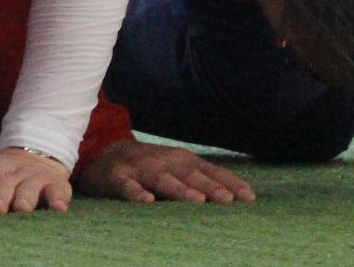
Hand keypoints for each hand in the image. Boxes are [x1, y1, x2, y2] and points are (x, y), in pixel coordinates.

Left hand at [0, 146, 70, 213]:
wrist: (30, 157)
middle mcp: (8, 176)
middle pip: (3, 187)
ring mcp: (32, 180)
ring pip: (29, 190)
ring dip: (25, 200)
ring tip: (22, 210)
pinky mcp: (55, 186)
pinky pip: (58, 193)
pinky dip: (59, 201)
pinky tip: (58, 210)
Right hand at [74, 140, 254, 204]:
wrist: (104, 153)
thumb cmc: (150, 167)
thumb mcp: (177, 169)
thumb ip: (202, 180)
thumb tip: (238, 198)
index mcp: (183, 160)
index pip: (211, 171)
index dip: (230, 183)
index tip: (249, 198)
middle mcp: (164, 161)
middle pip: (190, 174)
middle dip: (210, 187)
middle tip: (228, 200)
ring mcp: (141, 168)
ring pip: (162, 179)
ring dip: (180, 189)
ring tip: (197, 201)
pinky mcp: (118, 177)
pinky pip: (128, 186)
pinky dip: (136, 193)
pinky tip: (146, 201)